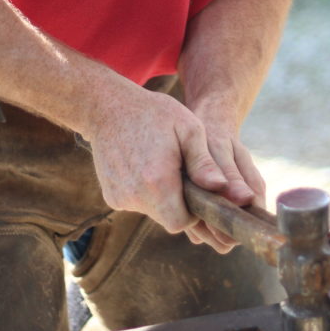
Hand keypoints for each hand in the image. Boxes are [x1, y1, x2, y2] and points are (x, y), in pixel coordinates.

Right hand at [84, 83, 263, 252]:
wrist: (108, 108)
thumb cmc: (155, 114)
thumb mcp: (188, 129)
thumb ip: (204, 162)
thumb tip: (221, 187)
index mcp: (158, 182)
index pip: (182, 223)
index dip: (193, 212)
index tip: (196, 190)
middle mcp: (135, 196)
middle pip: (167, 219)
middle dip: (179, 204)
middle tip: (181, 174)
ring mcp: (120, 198)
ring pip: (152, 212)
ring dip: (162, 197)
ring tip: (162, 165)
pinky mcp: (111, 197)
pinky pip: (136, 204)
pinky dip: (145, 193)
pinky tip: (145, 167)